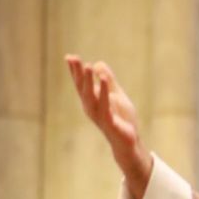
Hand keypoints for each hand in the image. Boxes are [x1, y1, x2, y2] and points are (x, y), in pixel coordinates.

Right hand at [64, 55, 152, 198]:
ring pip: (91, 96)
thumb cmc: (121, 119)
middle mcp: (91, 108)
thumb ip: (108, 80)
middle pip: (82, 89)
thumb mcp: (116, 95)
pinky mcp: (109, 122)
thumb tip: (98, 64)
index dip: (75, 71)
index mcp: (91, 101)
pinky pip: (105, 105)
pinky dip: (104, 92)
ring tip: (87, 65)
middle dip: (78, 74)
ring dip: (88, 81)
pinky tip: (103, 80)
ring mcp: (99, 116)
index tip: (70, 57)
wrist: (129, 142)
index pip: (81, 84)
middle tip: (75, 58)